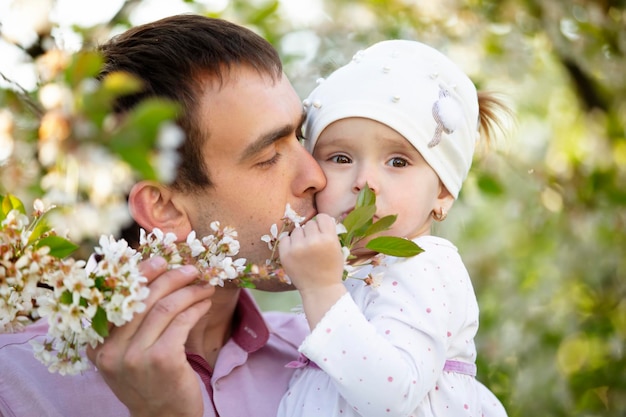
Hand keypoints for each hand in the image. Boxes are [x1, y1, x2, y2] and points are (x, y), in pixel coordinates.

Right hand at [87, 256, 214, 416]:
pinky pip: (181, 321)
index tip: (160, 260)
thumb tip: (152, 277)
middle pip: (142, 298)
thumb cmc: (148, 381)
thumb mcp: (126, 355)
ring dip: (189, 291)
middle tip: (190, 269)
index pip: (116, 297)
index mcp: (96, 345)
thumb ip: (128, 324)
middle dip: (170, 277)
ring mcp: (135, 356)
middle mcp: (110, 350)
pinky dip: (196, 308)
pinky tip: (205, 304)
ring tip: (204, 286)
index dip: (140, 273)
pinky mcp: (162, 360)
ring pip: (164, 307)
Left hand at [278, 214, 345, 327]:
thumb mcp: (337, 248)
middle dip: (312, 232)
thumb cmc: (331, 269)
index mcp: (329, 239)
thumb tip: (318, 218)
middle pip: (309, 224)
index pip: (323, 217)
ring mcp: (297, 247)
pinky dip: (289, 244)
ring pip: (297, 230)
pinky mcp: (285, 254)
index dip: (322, 224)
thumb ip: (329, 232)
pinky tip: (296, 253)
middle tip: (314, 246)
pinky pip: (285, 238)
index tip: (322, 232)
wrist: (320, 289)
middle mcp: (313, 241)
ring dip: (300, 238)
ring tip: (305, 251)